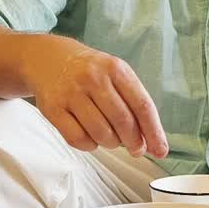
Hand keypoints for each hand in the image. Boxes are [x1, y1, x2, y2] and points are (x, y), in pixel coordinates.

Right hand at [31, 43, 168, 158]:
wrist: (47, 58)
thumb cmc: (89, 71)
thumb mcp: (114, 74)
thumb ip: (132, 102)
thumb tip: (150, 140)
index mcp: (116, 69)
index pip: (142, 105)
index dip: (154, 132)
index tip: (160, 150)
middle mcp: (94, 78)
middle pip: (123, 122)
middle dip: (134, 143)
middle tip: (136, 149)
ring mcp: (71, 93)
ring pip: (101, 134)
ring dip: (111, 144)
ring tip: (111, 139)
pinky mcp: (53, 109)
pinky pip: (78, 139)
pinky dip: (90, 146)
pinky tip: (91, 138)